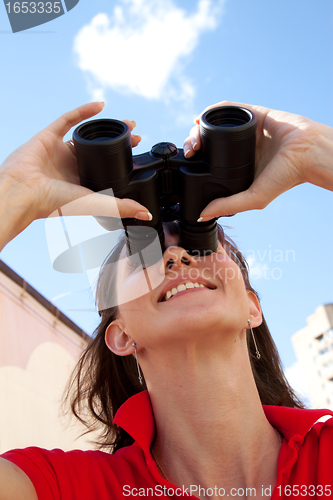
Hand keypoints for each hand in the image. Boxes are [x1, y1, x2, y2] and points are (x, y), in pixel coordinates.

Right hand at [0, 103, 150, 247]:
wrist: (25, 190)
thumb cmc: (56, 202)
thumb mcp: (97, 204)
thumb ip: (121, 207)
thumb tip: (146, 214)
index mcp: (81, 183)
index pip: (105, 168)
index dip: (121, 159)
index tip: (137, 150)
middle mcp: (71, 167)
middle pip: (98, 150)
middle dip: (117, 142)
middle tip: (135, 134)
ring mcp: (60, 151)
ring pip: (85, 135)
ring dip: (104, 127)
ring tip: (125, 123)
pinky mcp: (48, 136)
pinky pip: (68, 119)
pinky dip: (84, 111)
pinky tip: (101, 105)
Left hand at [183, 100, 331, 218]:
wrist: (307, 153)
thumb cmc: (286, 176)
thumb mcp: (254, 198)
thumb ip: (228, 205)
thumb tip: (202, 215)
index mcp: (237, 166)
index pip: (209, 160)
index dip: (195, 160)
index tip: (187, 162)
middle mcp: (238, 147)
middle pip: (208, 141)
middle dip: (194, 143)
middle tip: (190, 151)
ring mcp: (244, 130)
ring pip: (214, 124)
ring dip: (200, 128)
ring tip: (195, 137)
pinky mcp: (252, 114)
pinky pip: (229, 108)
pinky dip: (213, 110)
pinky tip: (203, 117)